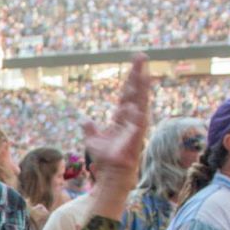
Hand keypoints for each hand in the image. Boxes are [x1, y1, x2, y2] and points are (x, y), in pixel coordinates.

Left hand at [83, 56, 151, 197]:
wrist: (111, 172)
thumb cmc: (105, 158)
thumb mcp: (92, 139)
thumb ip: (90, 128)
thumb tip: (84, 120)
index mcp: (123, 116)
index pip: (128, 93)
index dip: (130, 79)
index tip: (134, 64)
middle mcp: (132, 117)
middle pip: (136, 91)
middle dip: (138, 74)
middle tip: (141, 56)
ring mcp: (136, 124)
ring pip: (140, 100)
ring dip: (142, 85)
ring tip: (144, 69)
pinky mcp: (137, 134)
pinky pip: (139, 118)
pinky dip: (137, 108)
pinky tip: (136, 97)